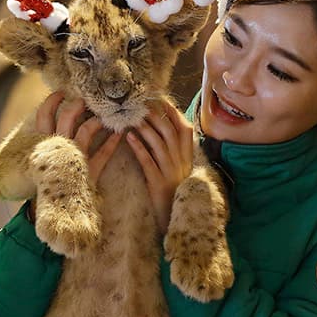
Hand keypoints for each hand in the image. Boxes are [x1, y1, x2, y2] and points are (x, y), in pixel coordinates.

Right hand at [28, 92, 122, 217]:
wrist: (55, 208)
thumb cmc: (50, 177)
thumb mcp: (45, 156)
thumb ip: (49, 137)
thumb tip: (56, 116)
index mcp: (45, 142)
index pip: (44, 115)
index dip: (51, 101)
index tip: (60, 92)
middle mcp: (59, 146)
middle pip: (66, 115)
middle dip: (78, 104)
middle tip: (87, 100)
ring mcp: (74, 156)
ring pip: (86, 129)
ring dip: (98, 119)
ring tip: (105, 116)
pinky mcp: (88, 170)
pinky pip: (104, 153)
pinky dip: (113, 143)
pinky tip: (119, 136)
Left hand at [126, 101, 193, 231]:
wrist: (172, 217)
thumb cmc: (172, 190)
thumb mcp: (177, 168)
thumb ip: (173, 149)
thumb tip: (161, 126)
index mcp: (188, 156)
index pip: (184, 128)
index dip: (172, 112)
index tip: (159, 98)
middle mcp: (182, 161)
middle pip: (170, 132)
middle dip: (156, 115)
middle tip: (141, 104)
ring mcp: (171, 171)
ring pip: (160, 143)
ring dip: (146, 128)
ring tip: (132, 117)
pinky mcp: (158, 182)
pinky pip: (148, 161)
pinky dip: (139, 148)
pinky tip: (129, 137)